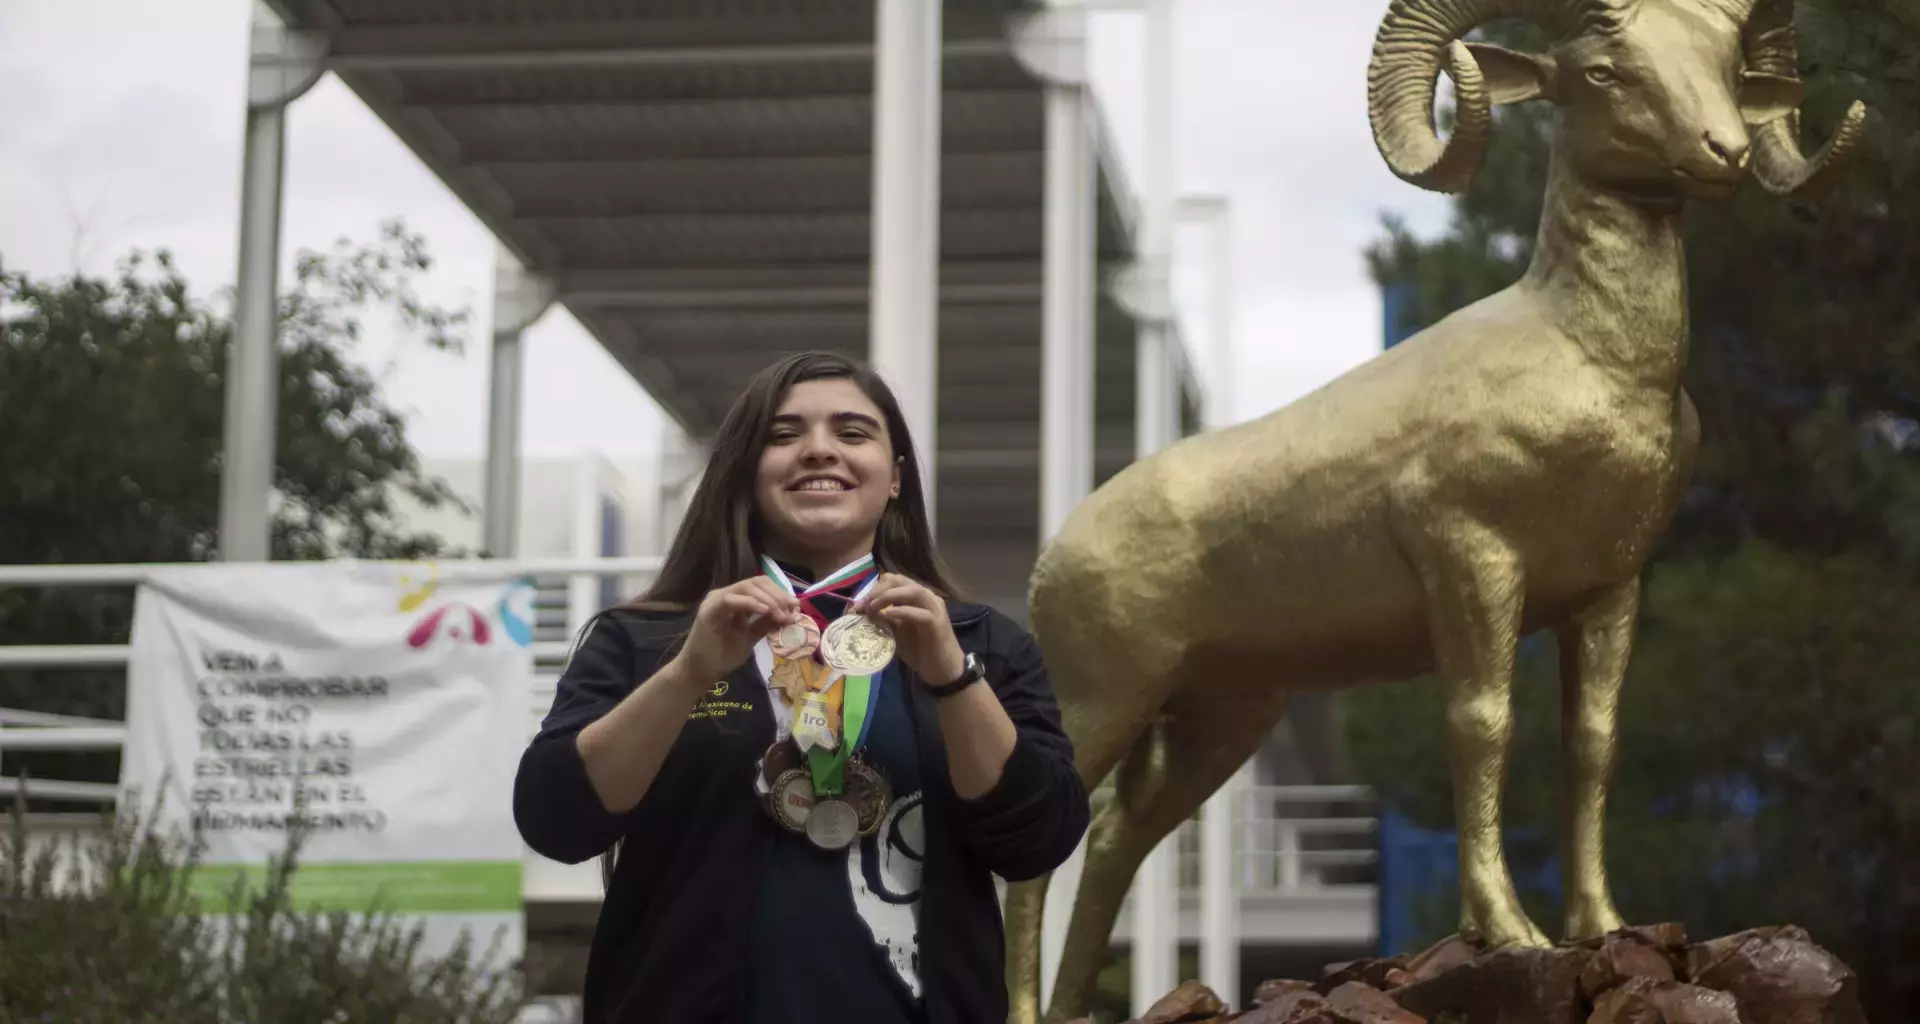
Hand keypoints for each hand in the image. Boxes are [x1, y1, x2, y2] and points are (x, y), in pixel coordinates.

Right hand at [671, 577, 800, 686]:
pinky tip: (765, 611)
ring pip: (746, 587)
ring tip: (781, 614)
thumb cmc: (722, 655)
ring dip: (768, 600)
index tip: (796, 607)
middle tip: (791, 610)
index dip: (780, 593)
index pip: (761, 586)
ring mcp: (716, 600)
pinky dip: (750, 603)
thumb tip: (789, 614)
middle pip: (756, 583)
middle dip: (777, 595)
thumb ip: (766, 624)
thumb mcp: (751, 637)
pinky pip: (731, 600)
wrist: (700, 671)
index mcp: (736, 599)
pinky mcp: (709, 611)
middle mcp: (726, 595)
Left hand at [851, 573, 966, 685]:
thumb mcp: (896, 632)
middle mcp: (927, 597)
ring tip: (873, 607)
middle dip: (878, 590)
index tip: (858, 605)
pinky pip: (921, 613)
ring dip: (889, 596)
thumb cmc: (920, 650)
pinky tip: (888, 614)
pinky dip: (903, 611)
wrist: (942, 670)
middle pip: (900, 580)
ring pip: (913, 590)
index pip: (893, 581)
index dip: (874, 589)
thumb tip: (863, 612)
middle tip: (863, 605)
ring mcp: (934, 609)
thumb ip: (884, 620)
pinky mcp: (937, 624)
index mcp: (916, 597)